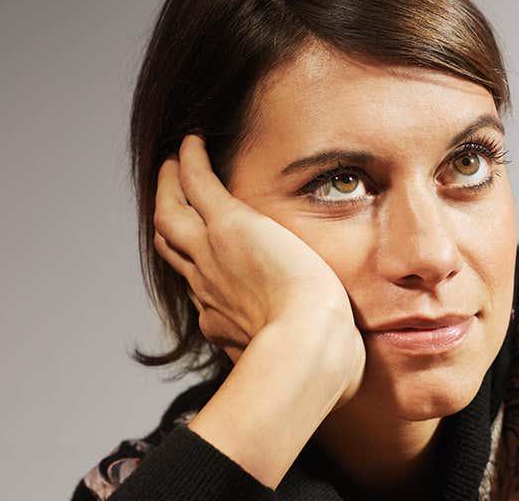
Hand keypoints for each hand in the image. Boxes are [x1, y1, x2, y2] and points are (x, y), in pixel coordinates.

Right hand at [153, 134, 364, 403]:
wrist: (307, 347)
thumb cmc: (321, 363)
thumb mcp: (311, 363)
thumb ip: (320, 359)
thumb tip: (348, 376)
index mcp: (224, 318)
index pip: (203, 287)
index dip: (199, 267)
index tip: (207, 257)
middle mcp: (207, 285)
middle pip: (174, 248)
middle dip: (172, 222)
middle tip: (171, 198)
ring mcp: (212, 253)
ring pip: (172, 212)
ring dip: (170, 185)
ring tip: (175, 162)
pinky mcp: (228, 225)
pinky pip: (198, 182)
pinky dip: (192, 161)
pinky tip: (193, 142)